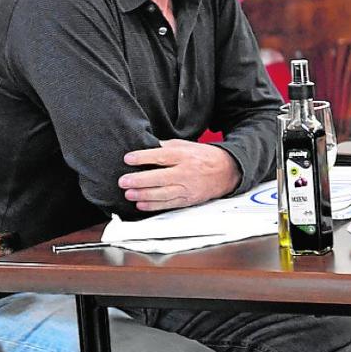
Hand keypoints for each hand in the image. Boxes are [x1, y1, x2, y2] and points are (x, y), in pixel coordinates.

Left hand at [119, 139, 241, 211]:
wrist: (227, 171)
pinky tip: (141, 204)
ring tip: (129, 194)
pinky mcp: (188, 199)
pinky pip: (169, 204)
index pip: (161, 156)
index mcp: (184, 155)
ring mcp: (187, 187)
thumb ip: (167, 146)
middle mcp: (185, 172)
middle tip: (123, 181)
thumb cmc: (204, 157)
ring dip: (143, 195)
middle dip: (139, 180)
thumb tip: (146, 146)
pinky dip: (154, 205)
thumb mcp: (187, 145)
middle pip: (159, 177)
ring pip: (162, 193)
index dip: (143, 157)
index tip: (128, 158)